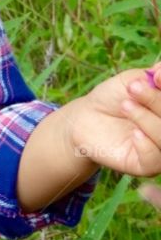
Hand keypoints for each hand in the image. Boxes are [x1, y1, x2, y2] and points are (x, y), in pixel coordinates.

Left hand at [66, 62, 160, 177]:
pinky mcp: (146, 166)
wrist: (86, 117)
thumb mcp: (136, 79)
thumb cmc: (115, 97)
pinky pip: (156, 160)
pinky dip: (146, 144)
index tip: (155, 77)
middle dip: (156, 101)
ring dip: (147, 119)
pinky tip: (134, 133)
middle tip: (133, 87)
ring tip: (125, 105)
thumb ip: (157, 73)